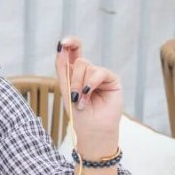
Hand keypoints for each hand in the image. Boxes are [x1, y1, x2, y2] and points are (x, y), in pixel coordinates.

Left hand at [55, 37, 121, 158]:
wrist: (92, 130)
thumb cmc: (79, 114)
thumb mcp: (66, 89)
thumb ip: (63, 68)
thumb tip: (61, 46)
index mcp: (77, 73)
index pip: (74, 52)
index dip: (70, 44)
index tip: (63, 43)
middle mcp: (90, 72)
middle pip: (80, 60)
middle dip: (73, 78)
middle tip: (74, 96)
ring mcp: (102, 76)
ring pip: (87, 66)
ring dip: (80, 85)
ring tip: (81, 101)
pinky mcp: (112, 80)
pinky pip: (98, 72)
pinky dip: (90, 84)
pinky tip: (88, 96)